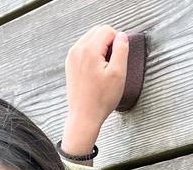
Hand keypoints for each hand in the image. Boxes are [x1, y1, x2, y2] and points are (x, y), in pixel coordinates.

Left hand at [62, 25, 128, 155]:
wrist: (84, 116)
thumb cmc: (101, 99)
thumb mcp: (118, 74)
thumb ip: (121, 50)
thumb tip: (122, 36)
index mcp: (89, 50)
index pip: (107, 30)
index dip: (117, 41)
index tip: (118, 57)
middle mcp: (77, 50)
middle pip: (97, 31)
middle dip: (109, 42)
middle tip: (113, 62)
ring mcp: (72, 56)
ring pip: (90, 39)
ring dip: (101, 47)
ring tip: (105, 68)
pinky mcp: (70, 63)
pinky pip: (84, 49)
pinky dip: (93, 54)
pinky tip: (97, 70)